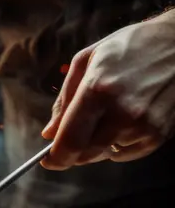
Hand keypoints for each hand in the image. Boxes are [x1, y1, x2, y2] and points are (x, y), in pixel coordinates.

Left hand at [41, 11, 174, 168]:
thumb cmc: (129, 46)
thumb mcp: (87, 59)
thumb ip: (65, 98)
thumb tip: (50, 132)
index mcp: (98, 90)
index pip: (70, 140)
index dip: (55, 157)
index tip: (47, 161)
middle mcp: (122, 113)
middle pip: (87, 154)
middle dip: (73, 151)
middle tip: (72, 136)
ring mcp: (144, 126)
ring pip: (107, 154)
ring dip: (98, 143)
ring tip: (107, 114)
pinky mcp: (160, 134)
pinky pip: (129, 153)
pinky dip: (120, 143)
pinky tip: (125, 120)